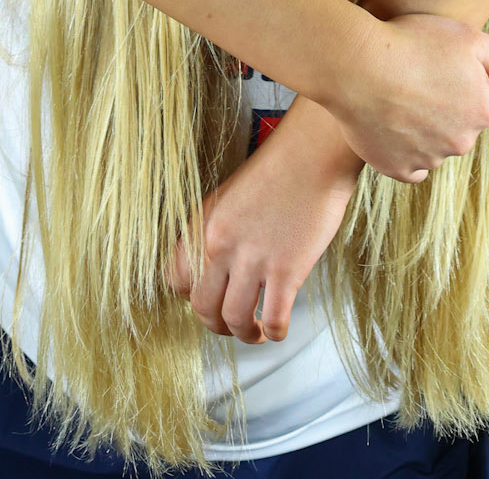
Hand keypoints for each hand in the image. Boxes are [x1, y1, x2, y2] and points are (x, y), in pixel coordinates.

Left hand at [168, 104, 360, 343]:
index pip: (176, 278)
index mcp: (202, 223)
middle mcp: (219, 244)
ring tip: (255, 333)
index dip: (190, 296)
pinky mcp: (285, 271)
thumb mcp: (230, 196)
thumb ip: (218, 230)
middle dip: (215, 324)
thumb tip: (218, 265)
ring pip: (234, 320)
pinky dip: (274, 333)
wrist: (313, 153)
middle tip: (229, 325)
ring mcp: (252, 259)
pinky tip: (277, 330)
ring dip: (244, 335)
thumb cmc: (279, 167)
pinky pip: (273, 319)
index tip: (207, 299)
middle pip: (202, 307)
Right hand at [324, 11, 488, 181]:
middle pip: (465, 123)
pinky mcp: (398, 168)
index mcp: (484, 110)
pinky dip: (405, 149)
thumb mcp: (469, 37)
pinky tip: (392, 124)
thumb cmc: (412, 44)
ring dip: (426, 125)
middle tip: (420, 75)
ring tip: (398, 94)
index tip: (444, 64)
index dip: (471, 78)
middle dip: (451, 104)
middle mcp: (463, 142)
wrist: (357, 66)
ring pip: (438, 143)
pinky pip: (412, 166)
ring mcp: (430, 159)